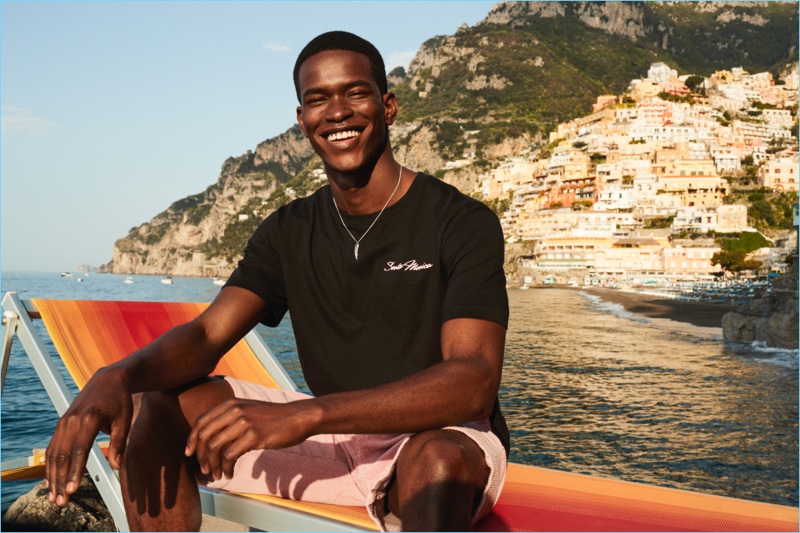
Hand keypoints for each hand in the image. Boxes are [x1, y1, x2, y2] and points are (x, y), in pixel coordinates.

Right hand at [45, 368, 132, 505]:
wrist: (107, 379)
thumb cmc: (120, 400)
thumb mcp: (124, 419)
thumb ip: (119, 443)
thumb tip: (117, 466)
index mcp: (90, 418)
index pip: (80, 450)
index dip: (74, 471)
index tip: (72, 490)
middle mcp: (72, 420)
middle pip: (62, 456)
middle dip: (60, 481)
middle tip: (61, 502)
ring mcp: (64, 422)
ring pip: (53, 454)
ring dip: (52, 477)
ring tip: (53, 498)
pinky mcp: (61, 424)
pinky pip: (52, 447)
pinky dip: (50, 465)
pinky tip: (50, 480)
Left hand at [185, 398, 318, 480]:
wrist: (298, 417)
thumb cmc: (274, 418)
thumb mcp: (249, 411)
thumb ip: (231, 419)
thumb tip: (212, 439)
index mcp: (231, 404)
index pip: (201, 421)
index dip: (192, 439)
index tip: (189, 454)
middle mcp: (234, 410)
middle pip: (204, 435)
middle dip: (200, 456)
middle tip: (204, 469)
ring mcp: (244, 422)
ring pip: (214, 447)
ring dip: (213, 465)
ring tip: (216, 474)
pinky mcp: (254, 435)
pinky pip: (231, 455)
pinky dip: (226, 468)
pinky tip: (230, 473)